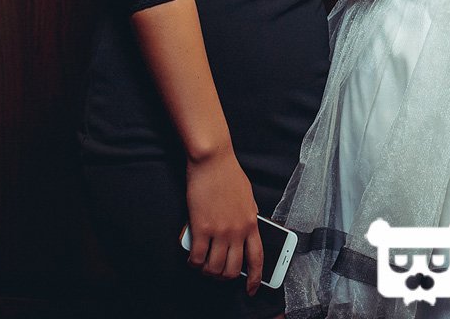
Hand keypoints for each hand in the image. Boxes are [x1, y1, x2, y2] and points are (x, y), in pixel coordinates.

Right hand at [184, 146, 263, 294]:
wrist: (213, 160)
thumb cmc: (229, 175)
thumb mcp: (248, 198)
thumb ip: (248, 217)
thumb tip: (245, 232)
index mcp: (251, 223)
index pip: (257, 258)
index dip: (256, 278)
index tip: (253, 289)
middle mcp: (237, 231)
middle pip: (233, 269)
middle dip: (224, 277)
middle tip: (217, 273)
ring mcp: (219, 231)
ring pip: (214, 268)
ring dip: (207, 271)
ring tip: (203, 265)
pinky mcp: (201, 228)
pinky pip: (196, 258)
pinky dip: (193, 262)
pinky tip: (191, 258)